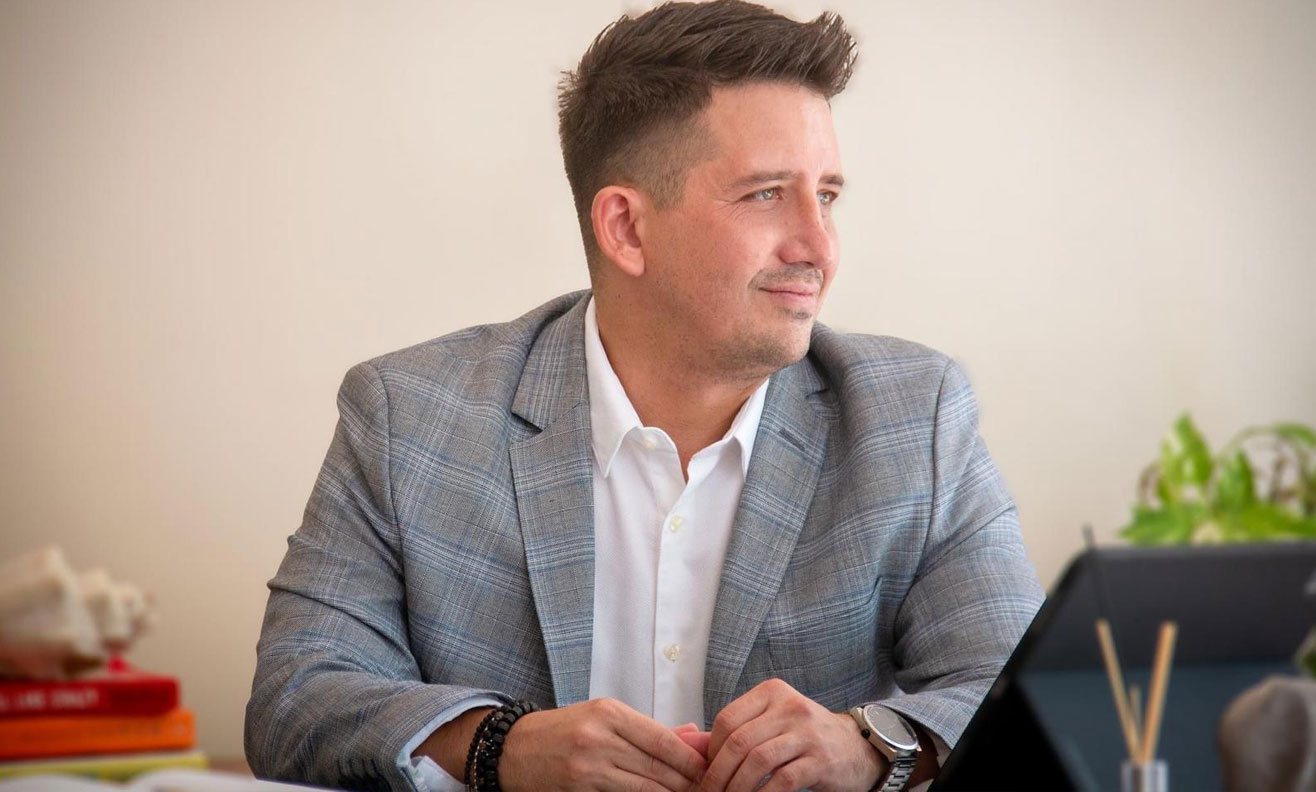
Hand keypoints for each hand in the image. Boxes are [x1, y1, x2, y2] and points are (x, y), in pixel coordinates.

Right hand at [497, 697, 707, 791]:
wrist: (512, 749)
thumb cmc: (564, 731)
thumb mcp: (605, 720)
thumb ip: (651, 731)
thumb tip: (697, 737)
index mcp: (610, 713)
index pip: (664, 740)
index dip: (692, 760)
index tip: (712, 770)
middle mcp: (599, 737)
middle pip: (659, 767)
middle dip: (688, 782)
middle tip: (709, 788)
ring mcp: (588, 766)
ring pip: (645, 788)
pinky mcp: (578, 788)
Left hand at [698, 679, 882, 791]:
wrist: (857, 748)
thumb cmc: (806, 736)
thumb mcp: (776, 722)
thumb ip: (744, 729)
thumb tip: (698, 751)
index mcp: (772, 693)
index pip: (728, 719)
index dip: (711, 750)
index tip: (705, 771)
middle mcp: (790, 707)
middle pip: (739, 741)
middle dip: (717, 774)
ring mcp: (807, 733)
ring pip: (757, 761)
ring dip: (736, 788)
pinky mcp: (820, 760)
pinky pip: (782, 780)